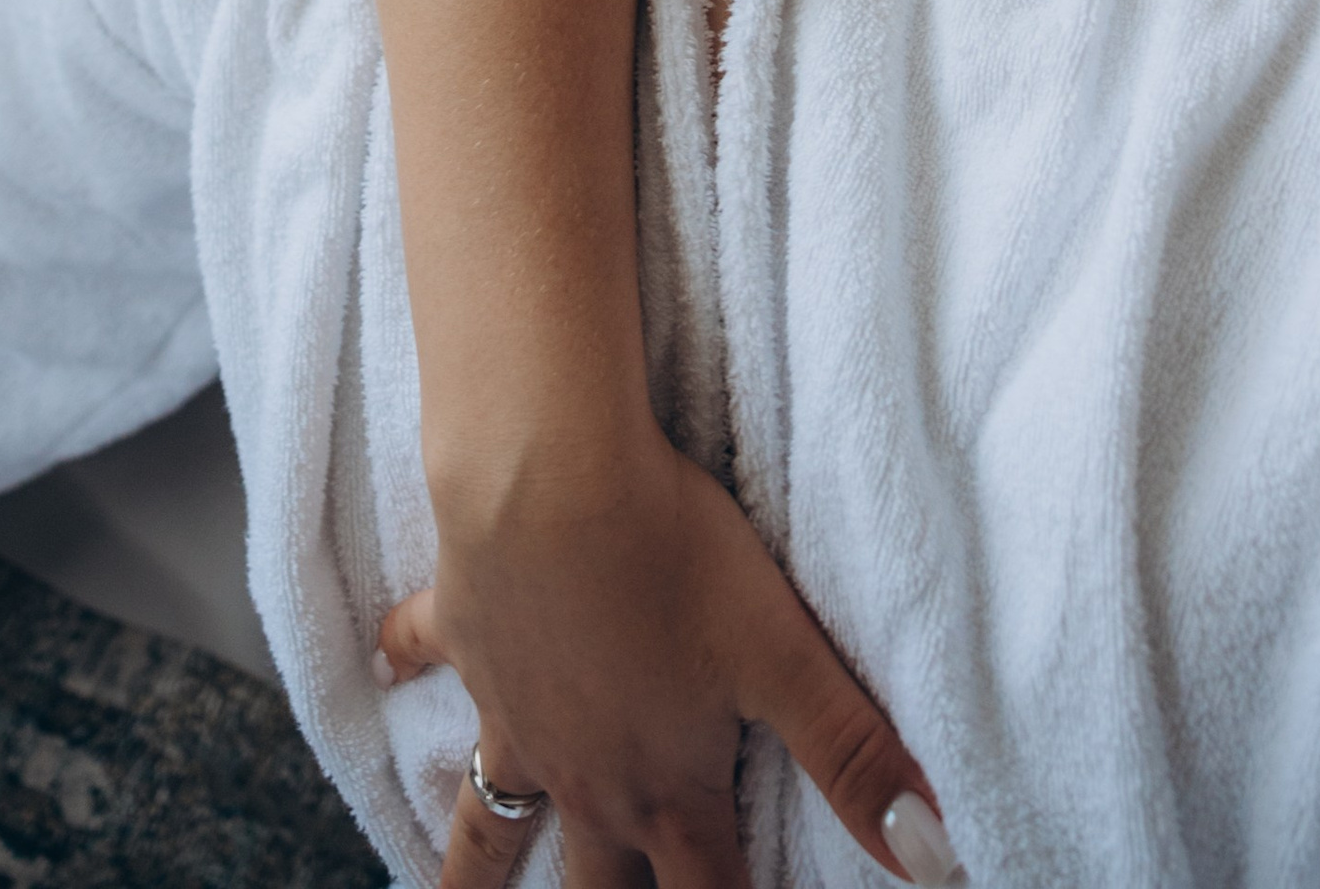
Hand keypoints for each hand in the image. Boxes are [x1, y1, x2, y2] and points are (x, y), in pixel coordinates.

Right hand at [378, 427, 957, 887]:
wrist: (548, 471)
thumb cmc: (672, 552)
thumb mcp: (782, 653)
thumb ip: (855, 758)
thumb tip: (936, 863)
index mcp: (667, 784)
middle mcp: (585, 769)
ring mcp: (513, 709)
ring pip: (486, 824)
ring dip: (473, 880)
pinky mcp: (461, 631)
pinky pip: (420, 654)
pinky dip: (402, 663)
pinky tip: (384, 670)